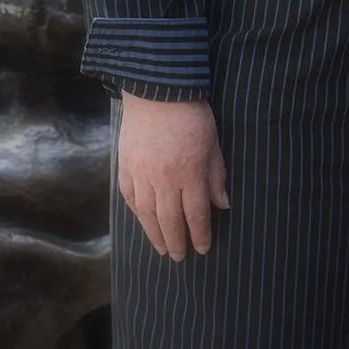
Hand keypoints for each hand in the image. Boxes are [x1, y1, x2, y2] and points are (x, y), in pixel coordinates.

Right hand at [118, 94, 228, 260]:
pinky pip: (130, 197)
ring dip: (155, 235)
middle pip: (170, 220)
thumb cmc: (192, 115)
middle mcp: (164, 179)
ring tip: (162, 248)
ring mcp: (141, 174)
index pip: (196, 214)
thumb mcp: (213, 144)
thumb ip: (216, 176)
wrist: (157, 91)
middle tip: (180, 257)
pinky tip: (144, 222)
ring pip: (147, 214)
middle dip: (177, 242)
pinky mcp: (125, 166)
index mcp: (190, 173)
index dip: (200, 234)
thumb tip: (222, 205)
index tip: (203, 248)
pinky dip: (137, 213)